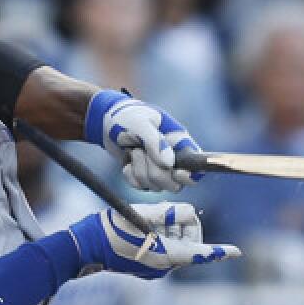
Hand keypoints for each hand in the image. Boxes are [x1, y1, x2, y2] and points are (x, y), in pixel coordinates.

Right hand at [68, 202, 239, 278]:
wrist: (87, 247)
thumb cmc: (111, 229)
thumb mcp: (141, 214)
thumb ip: (169, 213)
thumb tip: (189, 213)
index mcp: (165, 256)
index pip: (199, 253)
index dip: (219, 251)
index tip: (237, 252)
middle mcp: (164, 265)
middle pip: (190, 239)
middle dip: (182, 222)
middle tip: (160, 213)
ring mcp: (156, 267)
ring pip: (178, 240)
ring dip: (169, 226)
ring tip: (146, 220)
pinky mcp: (149, 265)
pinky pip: (166, 245)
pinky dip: (161, 233)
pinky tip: (142, 227)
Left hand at [85, 90, 200, 191]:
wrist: (107, 123)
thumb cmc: (128, 117)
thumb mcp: (141, 123)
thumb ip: (155, 141)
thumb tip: (169, 163)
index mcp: (179, 142)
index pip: (196, 166)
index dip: (191, 175)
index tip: (176, 172)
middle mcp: (173, 159)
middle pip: (175, 184)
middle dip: (155, 172)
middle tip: (140, 151)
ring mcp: (159, 170)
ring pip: (157, 187)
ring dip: (140, 170)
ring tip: (133, 150)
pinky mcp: (145, 177)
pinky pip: (141, 187)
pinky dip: (131, 176)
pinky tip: (127, 162)